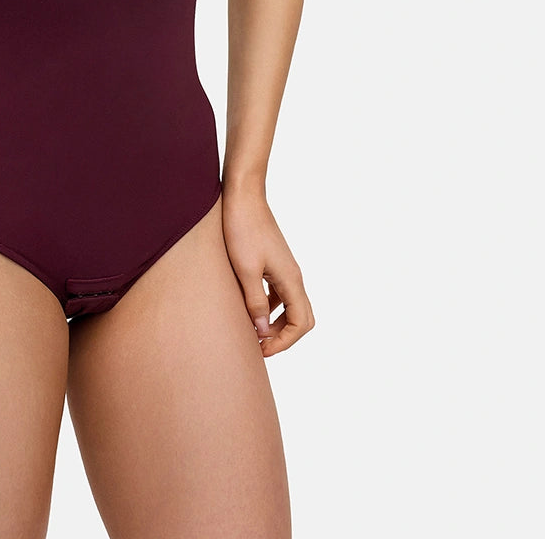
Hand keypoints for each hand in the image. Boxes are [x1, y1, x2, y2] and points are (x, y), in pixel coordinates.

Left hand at [221, 188, 313, 356]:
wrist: (243, 196)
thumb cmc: (242, 230)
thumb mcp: (245, 270)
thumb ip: (255, 302)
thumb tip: (263, 331)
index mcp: (291, 279)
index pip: (301, 323)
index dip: (284, 342)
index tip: (262, 349)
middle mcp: (293, 275)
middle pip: (301, 318)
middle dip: (283, 336)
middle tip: (258, 345)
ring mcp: (284, 268)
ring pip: (290, 305)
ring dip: (275, 322)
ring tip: (252, 330)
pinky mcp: (274, 261)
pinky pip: (279, 292)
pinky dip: (269, 306)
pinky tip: (250, 307)